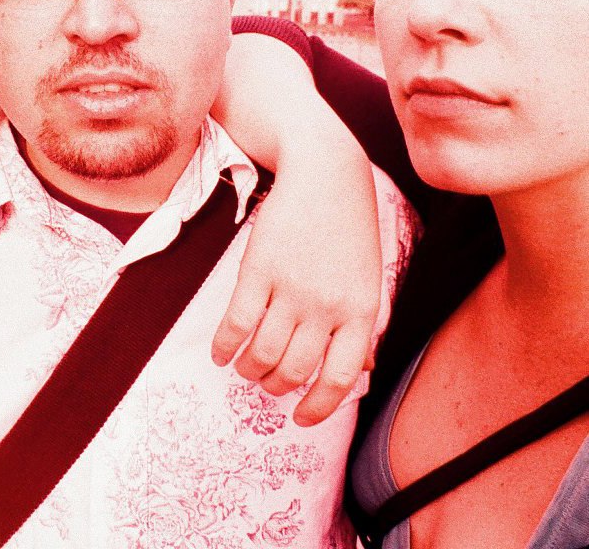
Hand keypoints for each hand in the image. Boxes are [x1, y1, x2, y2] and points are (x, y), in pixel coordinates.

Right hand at [212, 159, 381, 425]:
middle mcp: (327, 306)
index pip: (338, 378)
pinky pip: (235, 325)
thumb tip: (359, 370)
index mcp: (361, 311)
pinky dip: (223, 347)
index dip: (317, 407)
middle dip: (275, 385)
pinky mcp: (258, 270)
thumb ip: (360, 324)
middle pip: (293, 370)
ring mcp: (291, 288)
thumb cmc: (347, 226)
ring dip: (248, 370)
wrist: (324, 171)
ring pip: (262, 354)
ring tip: (243, 367)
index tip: (300, 417)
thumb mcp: (368, 277)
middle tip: (266, 380)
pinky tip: (219, 351)